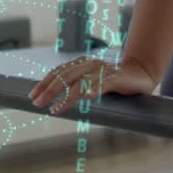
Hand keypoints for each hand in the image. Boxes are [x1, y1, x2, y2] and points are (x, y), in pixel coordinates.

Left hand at [29, 55, 157, 114]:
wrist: (140, 73)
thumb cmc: (112, 80)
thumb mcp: (90, 82)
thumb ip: (75, 86)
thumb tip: (52, 97)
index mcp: (81, 64)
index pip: (58, 72)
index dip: (44, 83)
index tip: (32, 95)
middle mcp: (89, 65)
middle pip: (65, 76)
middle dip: (49, 90)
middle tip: (37, 103)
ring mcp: (103, 71)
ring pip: (81, 82)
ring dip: (67, 96)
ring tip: (56, 108)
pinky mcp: (117, 78)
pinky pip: (104, 83)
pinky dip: (94, 89)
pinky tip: (87, 97)